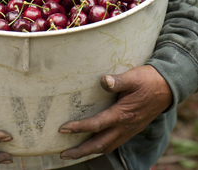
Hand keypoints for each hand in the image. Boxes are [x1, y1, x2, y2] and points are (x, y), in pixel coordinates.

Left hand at [58, 65, 172, 159]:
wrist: (168, 88)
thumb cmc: (148, 81)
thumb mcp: (133, 77)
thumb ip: (118, 81)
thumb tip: (103, 80)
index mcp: (123, 114)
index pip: (97, 124)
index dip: (79, 127)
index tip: (63, 128)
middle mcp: (125, 126)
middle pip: (99, 144)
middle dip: (80, 151)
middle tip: (63, 154)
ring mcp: (129, 130)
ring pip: (107, 147)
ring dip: (89, 151)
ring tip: (74, 153)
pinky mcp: (131, 129)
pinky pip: (114, 144)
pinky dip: (101, 147)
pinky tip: (93, 145)